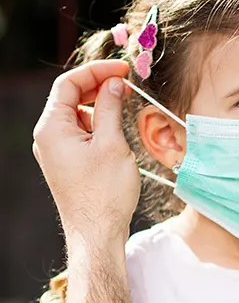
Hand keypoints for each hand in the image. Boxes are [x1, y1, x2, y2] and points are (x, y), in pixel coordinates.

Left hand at [33, 60, 139, 249]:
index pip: (68, 84)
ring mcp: (55, 150)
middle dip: (98, 86)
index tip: (123, 69)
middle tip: (127, 83)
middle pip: (69, 97)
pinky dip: (97, 123)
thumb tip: (114, 84)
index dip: (96, 71)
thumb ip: (110, 108)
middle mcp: (47, 137)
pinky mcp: (67, 162)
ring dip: (99, 104)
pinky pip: (79, 132)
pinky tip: (116, 128)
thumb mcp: (113, 144)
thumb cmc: (104, 193)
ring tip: (125, 104)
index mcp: (52, 128)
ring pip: (76, 114)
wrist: (96, 232)